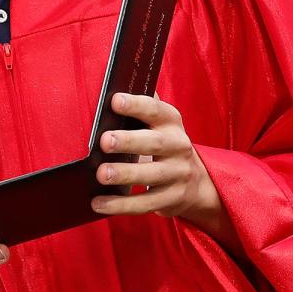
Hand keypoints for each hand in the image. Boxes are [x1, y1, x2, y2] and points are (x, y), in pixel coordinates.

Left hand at [91, 93, 238, 249]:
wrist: (194, 182)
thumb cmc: (162, 145)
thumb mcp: (158, 124)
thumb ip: (141, 108)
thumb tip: (113, 86)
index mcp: (171, 122)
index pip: (156, 110)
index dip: (136, 105)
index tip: (115, 101)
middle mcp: (178, 146)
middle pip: (155, 143)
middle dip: (129, 141)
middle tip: (104, 141)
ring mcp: (177, 174)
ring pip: (151, 175)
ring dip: (125, 174)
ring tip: (101, 174)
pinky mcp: (171, 199)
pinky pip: (144, 203)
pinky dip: (120, 205)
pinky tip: (98, 203)